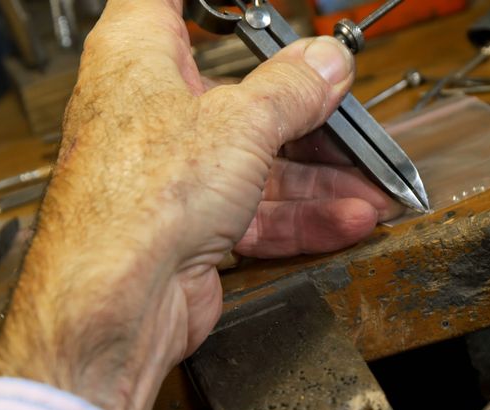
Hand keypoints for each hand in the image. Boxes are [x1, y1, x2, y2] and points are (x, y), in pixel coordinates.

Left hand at [0, 0, 399, 409]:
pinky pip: (260, 210)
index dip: (216, 6)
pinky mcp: (195, 223)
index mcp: (140, 56)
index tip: (264, 10)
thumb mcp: (241, 122)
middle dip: (304, 107)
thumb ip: (293, 88)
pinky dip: (305, 215)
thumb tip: (324, 61)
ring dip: (322, 175)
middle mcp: (153, 110)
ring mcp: (176, 171)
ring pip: (259, 158)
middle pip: (241, 92)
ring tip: (371, 181)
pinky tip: (348, 217)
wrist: (118, 300)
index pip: (170, 2)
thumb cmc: (138, 200)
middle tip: (347, 106)